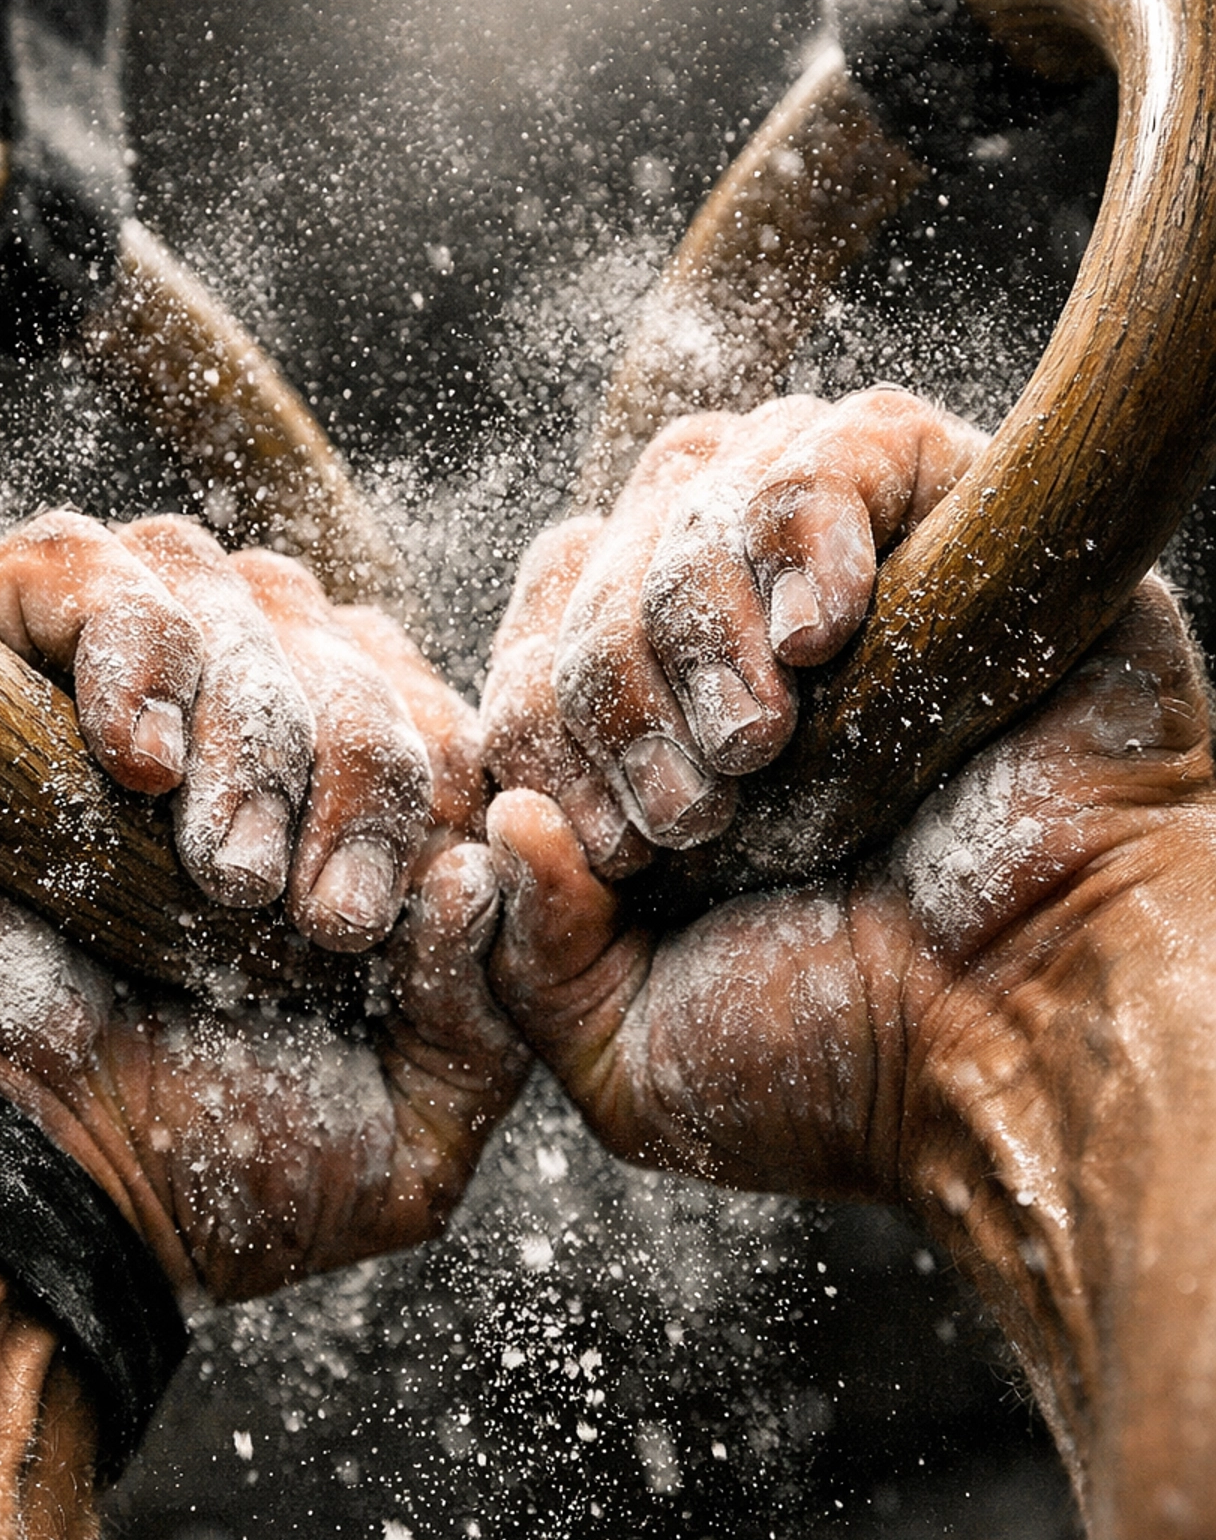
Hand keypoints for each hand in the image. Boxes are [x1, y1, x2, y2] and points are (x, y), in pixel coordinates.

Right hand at [0, 514, 525, 1301]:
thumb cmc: (199, 1169)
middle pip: (342, 637)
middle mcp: (235, 727)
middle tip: (282, 905)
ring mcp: (111, 684)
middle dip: (342, 770)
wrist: (9, 1188)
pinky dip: (127, 645)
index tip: (363, 919)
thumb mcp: (406, 1130)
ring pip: (226, 589)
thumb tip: (494, 862)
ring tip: (213, 870)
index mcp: (338, 816)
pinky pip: (77, 563)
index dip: (426, 787)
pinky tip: (133, 764)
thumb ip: (488, 1007)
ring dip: (243, 728)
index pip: (431, 708)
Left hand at [486, 396, 1215, 1539]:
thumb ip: (529, 963)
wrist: (1076, 1089)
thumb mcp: (636, 1055)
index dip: (508, 691)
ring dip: (699, 608)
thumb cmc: (854, 1095)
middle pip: (608, 548)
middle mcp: (760, 655)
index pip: (532, 636)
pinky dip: (816, 518)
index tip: (544, 812)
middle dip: (606, 653)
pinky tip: (815, 654)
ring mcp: (877, 591)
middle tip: (667, 785)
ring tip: (757, 733)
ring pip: (716, 486)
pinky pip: (864, 444)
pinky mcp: (996, 547)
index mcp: (665, 750)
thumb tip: (463, 861)